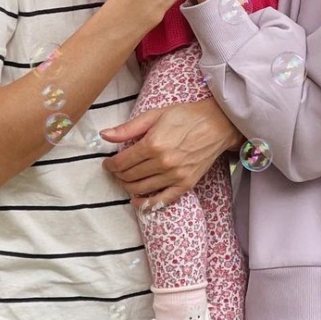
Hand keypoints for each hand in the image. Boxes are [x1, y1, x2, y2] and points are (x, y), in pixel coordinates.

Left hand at [101, 101, 243, 207]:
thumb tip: (104, 135)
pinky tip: (137, 201)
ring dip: (128, 187)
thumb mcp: (155, 115)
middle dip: (117, 175)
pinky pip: (162, 200)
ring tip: (125, 180)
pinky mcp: (186, 184)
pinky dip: (147, 204)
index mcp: (153, 144)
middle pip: (129, 177)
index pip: (122, 162)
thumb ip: (128, 128)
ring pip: (141, 189)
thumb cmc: (185, 116)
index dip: (111, 164)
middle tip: (115, 170)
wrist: (217, 124)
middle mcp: (163, 163)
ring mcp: (175, 176)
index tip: (108, 163)